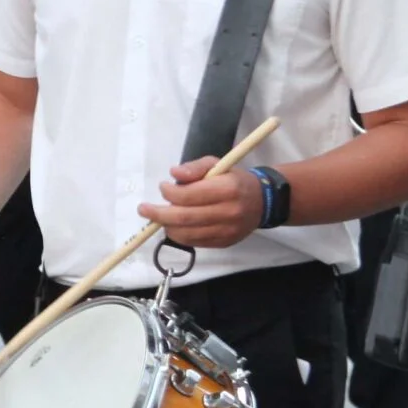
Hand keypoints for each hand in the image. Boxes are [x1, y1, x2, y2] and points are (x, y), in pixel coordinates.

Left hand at [137, 156, 263, 248]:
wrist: (263, 202)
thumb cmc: (234, 180)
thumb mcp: (217, 165)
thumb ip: (194, 167)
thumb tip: (173, 173)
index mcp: (227, 189)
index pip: (190, 196)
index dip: (170, 193)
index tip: (163, 186)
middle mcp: (229, 212)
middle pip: (185, 218)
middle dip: (159, 214)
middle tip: (143, 209)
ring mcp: (227, 231)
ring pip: (187, 234)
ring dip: (167, 226)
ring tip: (160, 217)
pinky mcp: (224, 243)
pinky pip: (194, 243)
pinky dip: (179, 235)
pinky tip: (174, 225)